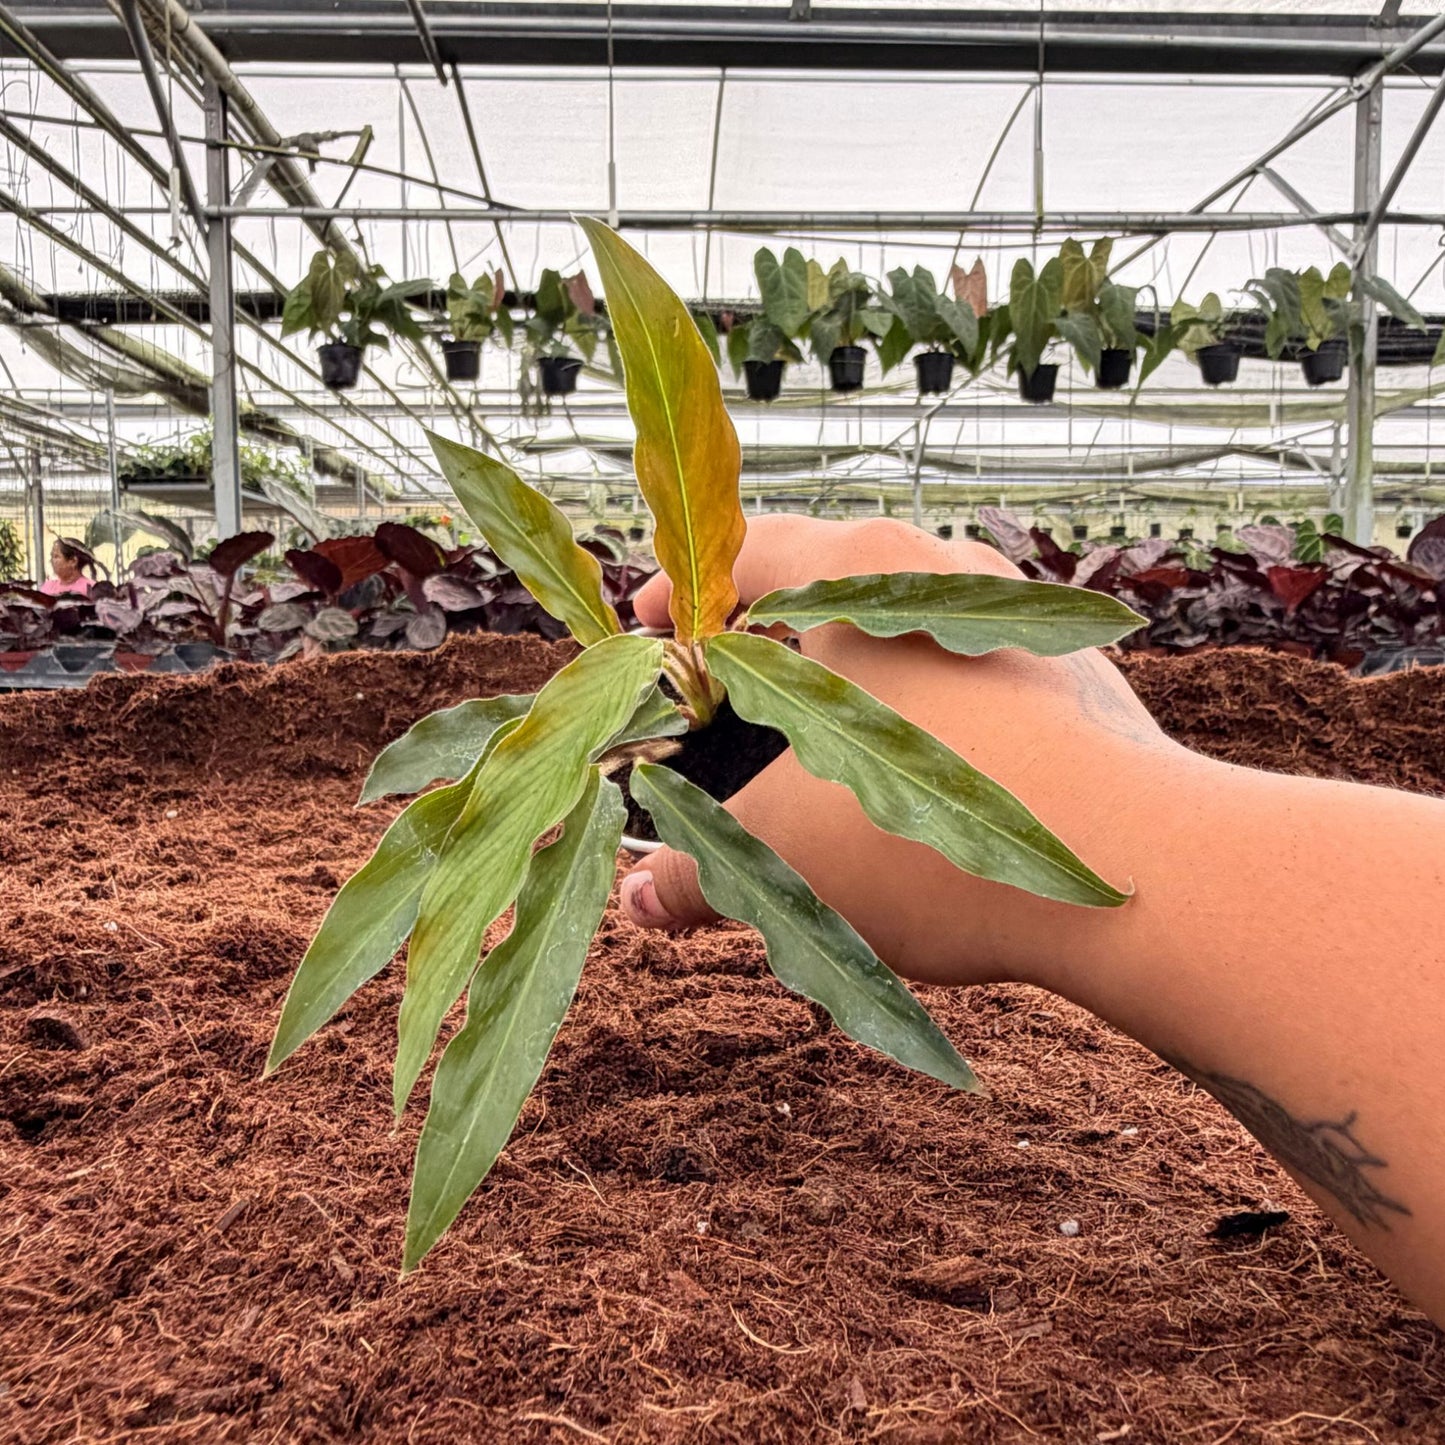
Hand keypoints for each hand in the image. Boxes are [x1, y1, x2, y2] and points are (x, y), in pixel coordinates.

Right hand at [621, 514, 1180, 989]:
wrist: (1141, 874)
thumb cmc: (935, 842)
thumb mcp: (784, 862)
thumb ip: (696, 874)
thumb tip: (642, 899)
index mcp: (857, 577)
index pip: (742, 552)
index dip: (681, 593)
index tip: (650, 629)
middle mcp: (941, 574)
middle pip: (822, 591)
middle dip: (764, 648)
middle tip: (727, 706)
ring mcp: (1015, 622)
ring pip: (899, 636)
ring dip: (844, 688)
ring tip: (814, 756)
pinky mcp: (1068, 677)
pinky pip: (961, 678)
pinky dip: (916, 718)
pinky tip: (909, 789)